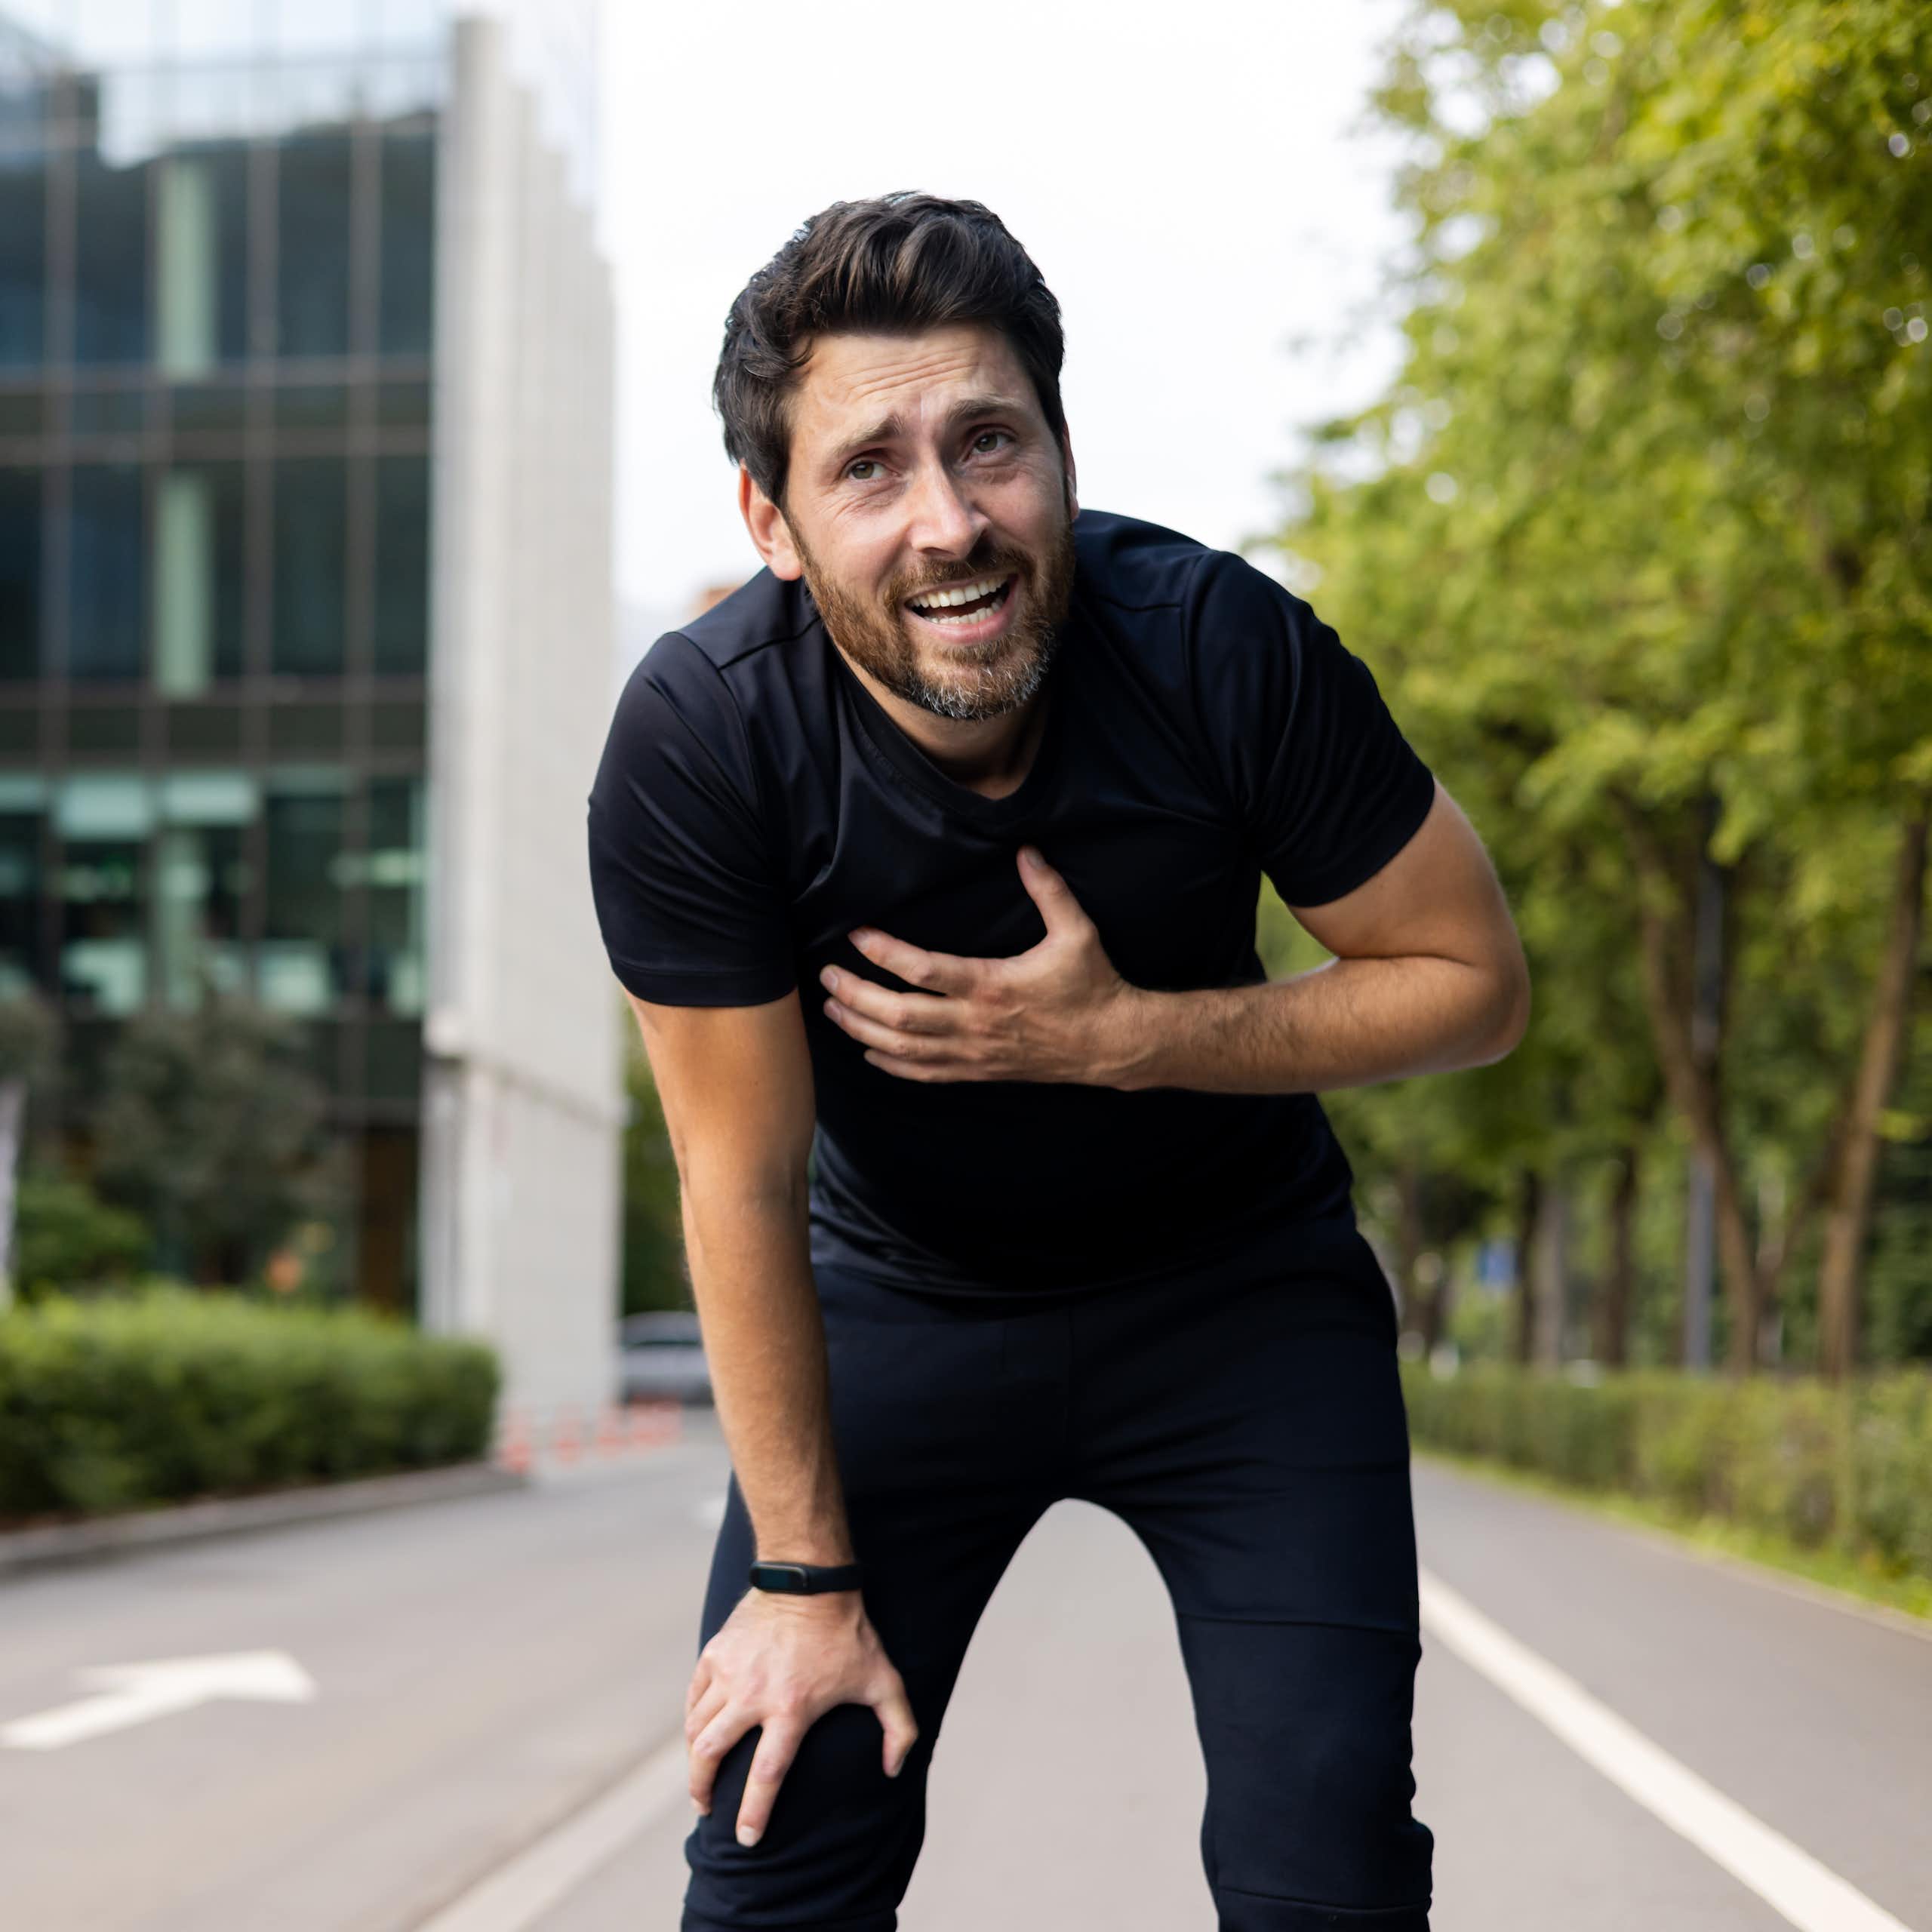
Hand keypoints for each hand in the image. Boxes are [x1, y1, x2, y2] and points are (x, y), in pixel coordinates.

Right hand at [685, 1588, 918, 1847]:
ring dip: (694, 1758)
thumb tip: (893, 1771)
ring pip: (697, 1728)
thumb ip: (900, 1730)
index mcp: (791, 1709)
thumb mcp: (884, 1681)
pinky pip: (694, 1696)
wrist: (811, 1578)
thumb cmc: (849, 1632)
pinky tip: (698, 1731)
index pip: (766, 1775)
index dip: (754, 1813)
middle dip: (702, 1790)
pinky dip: (693, 1718)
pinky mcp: (716, 1653)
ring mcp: (730, 1673)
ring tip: (699, 1775)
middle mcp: (753, 1695)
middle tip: (704, 1809)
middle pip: (711, 1755)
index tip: (746, 1838)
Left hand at [819, 845, 1143, 1084]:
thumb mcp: (1077, 932)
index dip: (883, 953)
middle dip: (856, 996)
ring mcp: (974, 1053)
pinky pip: (926, 1074)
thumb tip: (1027, 850)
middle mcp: (976, 1024)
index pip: (924, 971)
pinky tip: (869, 1052)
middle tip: (826, 976)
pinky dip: (892, 1065)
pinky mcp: (979, 1071)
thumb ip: (1049, 890)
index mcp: (992, 986)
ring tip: (832, 1010)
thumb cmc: (1093, 986)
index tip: (856, 935)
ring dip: (862, 1030)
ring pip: (904, 1048)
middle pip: (900, 1016)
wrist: (1112, 1044)